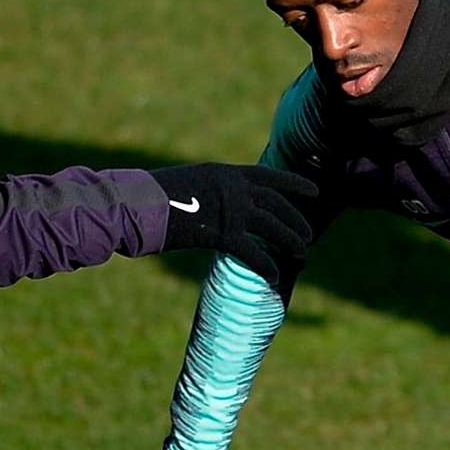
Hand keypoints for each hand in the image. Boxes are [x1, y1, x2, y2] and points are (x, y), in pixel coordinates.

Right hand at [152, 163, 319, 283]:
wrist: (136, 204)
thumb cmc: (153, 197)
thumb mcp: (189, 184)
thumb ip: (212, 193)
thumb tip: (220, 206)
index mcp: (225, 173)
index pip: (268, 176)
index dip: (293, 184)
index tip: (314, 190)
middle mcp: (233, 188)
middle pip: (276, 204)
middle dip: (295, 221)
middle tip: (307, 237)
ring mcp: (229, 209)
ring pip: (273, 227)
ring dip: (291, 242)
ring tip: (302, 255)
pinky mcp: (221, 233)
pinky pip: (253, 252)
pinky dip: (267, 265)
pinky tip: (275, 276)